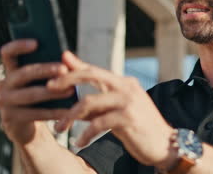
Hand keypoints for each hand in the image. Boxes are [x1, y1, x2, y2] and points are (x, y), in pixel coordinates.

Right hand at [0, 40, 74, 144]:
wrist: (33, 130)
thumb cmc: (44, 100)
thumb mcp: (48, 83)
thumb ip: (57, 69)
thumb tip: (67, 55)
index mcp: (13, 71)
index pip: (8, 53)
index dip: (19, 46)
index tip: (36, 43)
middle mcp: (5, 84)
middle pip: (23, 73)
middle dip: (45, 70)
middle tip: (64, 69)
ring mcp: (5, 102)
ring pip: (31, 95)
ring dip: (53, 93)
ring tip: (71, 91)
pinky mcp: (11, 119)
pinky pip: (36, 114)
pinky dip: (55, 112)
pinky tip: (69, 112)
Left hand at [51, 51, 174, 168]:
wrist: (165, 144)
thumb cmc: (137, 127)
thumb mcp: (118, 109)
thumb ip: (99, 97)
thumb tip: (77, 91)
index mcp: (124, 82)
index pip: (94, 70)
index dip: (72, 69)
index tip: (51, 74)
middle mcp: (127, 87)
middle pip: (90, 75)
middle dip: (66, 80)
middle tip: (48, 89)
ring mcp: (128, 101)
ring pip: (89, 102)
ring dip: (69, 116)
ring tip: (59, 128)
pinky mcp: (128, 118)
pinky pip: (98, 123)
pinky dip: (85, 134)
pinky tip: (79, 142)